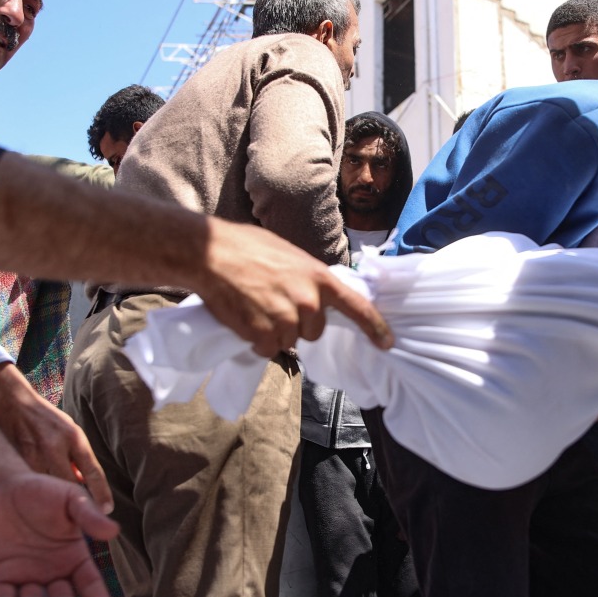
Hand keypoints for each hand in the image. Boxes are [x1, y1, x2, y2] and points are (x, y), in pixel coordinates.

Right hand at [0, 363, 111, 511]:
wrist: (9, 401)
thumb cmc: (44, 418)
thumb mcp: (68, 430)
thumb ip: (78, 456)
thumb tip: (84, 482)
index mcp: (73, 437)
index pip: (93, 471)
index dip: (101, 493)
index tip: (106, 510)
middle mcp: (55, 446)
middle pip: (70, 485)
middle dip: (76, 501)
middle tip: (81, 515)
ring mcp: (33, 455)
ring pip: (48, 487)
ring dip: (53, 498)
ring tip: (55, 509)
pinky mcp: (15, 461)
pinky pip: (30, 483)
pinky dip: (35, 491)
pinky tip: (34, 496)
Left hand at [0, 473, 119, 596]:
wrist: (1, 486)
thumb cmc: (41, 491)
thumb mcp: (70, 499)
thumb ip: (89, 516)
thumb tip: (114, 532)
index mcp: (74, 556)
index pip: (88, 581)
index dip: (95, 595)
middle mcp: (53, 571)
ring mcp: (26, 576)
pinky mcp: (0, 577)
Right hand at [201, 219, 393, 356]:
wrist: (210, 252)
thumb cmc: (248, 247)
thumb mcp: (291, 256)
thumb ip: (309, 279)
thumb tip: (318, 297)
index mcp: (319, 278)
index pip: (356, 307)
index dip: (375, 327)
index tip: (387, 343)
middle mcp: (308, 300)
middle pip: (314, 332)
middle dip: (297, 324)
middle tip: (274, 303)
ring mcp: (285, 318)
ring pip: (288, 342)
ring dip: (274, 333)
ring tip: (255, 307)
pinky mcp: (261, 333)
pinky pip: (267, 349)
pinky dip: (256, 341)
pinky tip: (245, 319)